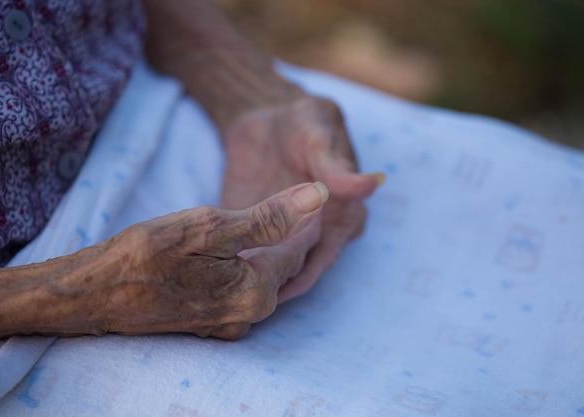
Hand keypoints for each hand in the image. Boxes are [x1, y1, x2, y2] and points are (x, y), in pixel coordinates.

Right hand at [89, 182, 328, 339]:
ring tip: (265, 223)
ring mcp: (225, 324)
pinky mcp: (205, 323)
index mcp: (257, 292)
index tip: (311, 195)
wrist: (94, 294)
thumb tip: (319, 196)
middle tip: (295, 206)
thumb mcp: (212, 226)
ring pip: (259, 279)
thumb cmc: (149, 255)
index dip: (306, 220)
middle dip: (291, 238)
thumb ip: (270, 216)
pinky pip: (237, 290)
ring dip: (265, 252)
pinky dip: (241, 267)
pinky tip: (230, 251)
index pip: (298, 250)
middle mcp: (248, 316)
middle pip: (282, 268)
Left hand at [221, 95, 384, 301]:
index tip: (265, 286)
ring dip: (251, 282)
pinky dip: (235, 269)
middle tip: (234, 295)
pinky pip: (250, 259)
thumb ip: (339, 166)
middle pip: (296, 274)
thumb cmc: (302, 122)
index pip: (321, 260)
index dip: (296, 276)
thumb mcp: (319, 137)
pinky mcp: (259, 233)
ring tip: (219, 294)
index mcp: (344, 219)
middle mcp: (320, 234)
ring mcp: (288, 236)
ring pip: (272, 272)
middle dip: (268, 286)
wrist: (265, 115)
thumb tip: (374, 183)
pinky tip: (212, 277)